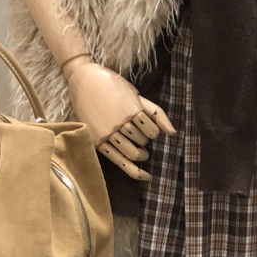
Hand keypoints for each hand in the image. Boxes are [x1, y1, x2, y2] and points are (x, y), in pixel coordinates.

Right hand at [65, 59, 175, 180]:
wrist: (83, 80)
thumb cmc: (113, 86)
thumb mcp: (136, 95)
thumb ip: (156, 112)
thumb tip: (173, 133)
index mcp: (131, 110)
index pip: (152, 131)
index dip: (153, 132)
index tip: (149, 129)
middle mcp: (119, 123)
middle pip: (142, 141)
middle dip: (145, 141)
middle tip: (140, 136)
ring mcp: (107, 133)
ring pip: (132, 153)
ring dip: (141, 154)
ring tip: (141, 152)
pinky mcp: (98, 142)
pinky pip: (119, 161)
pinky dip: (134, 172)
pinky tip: (145, 176)